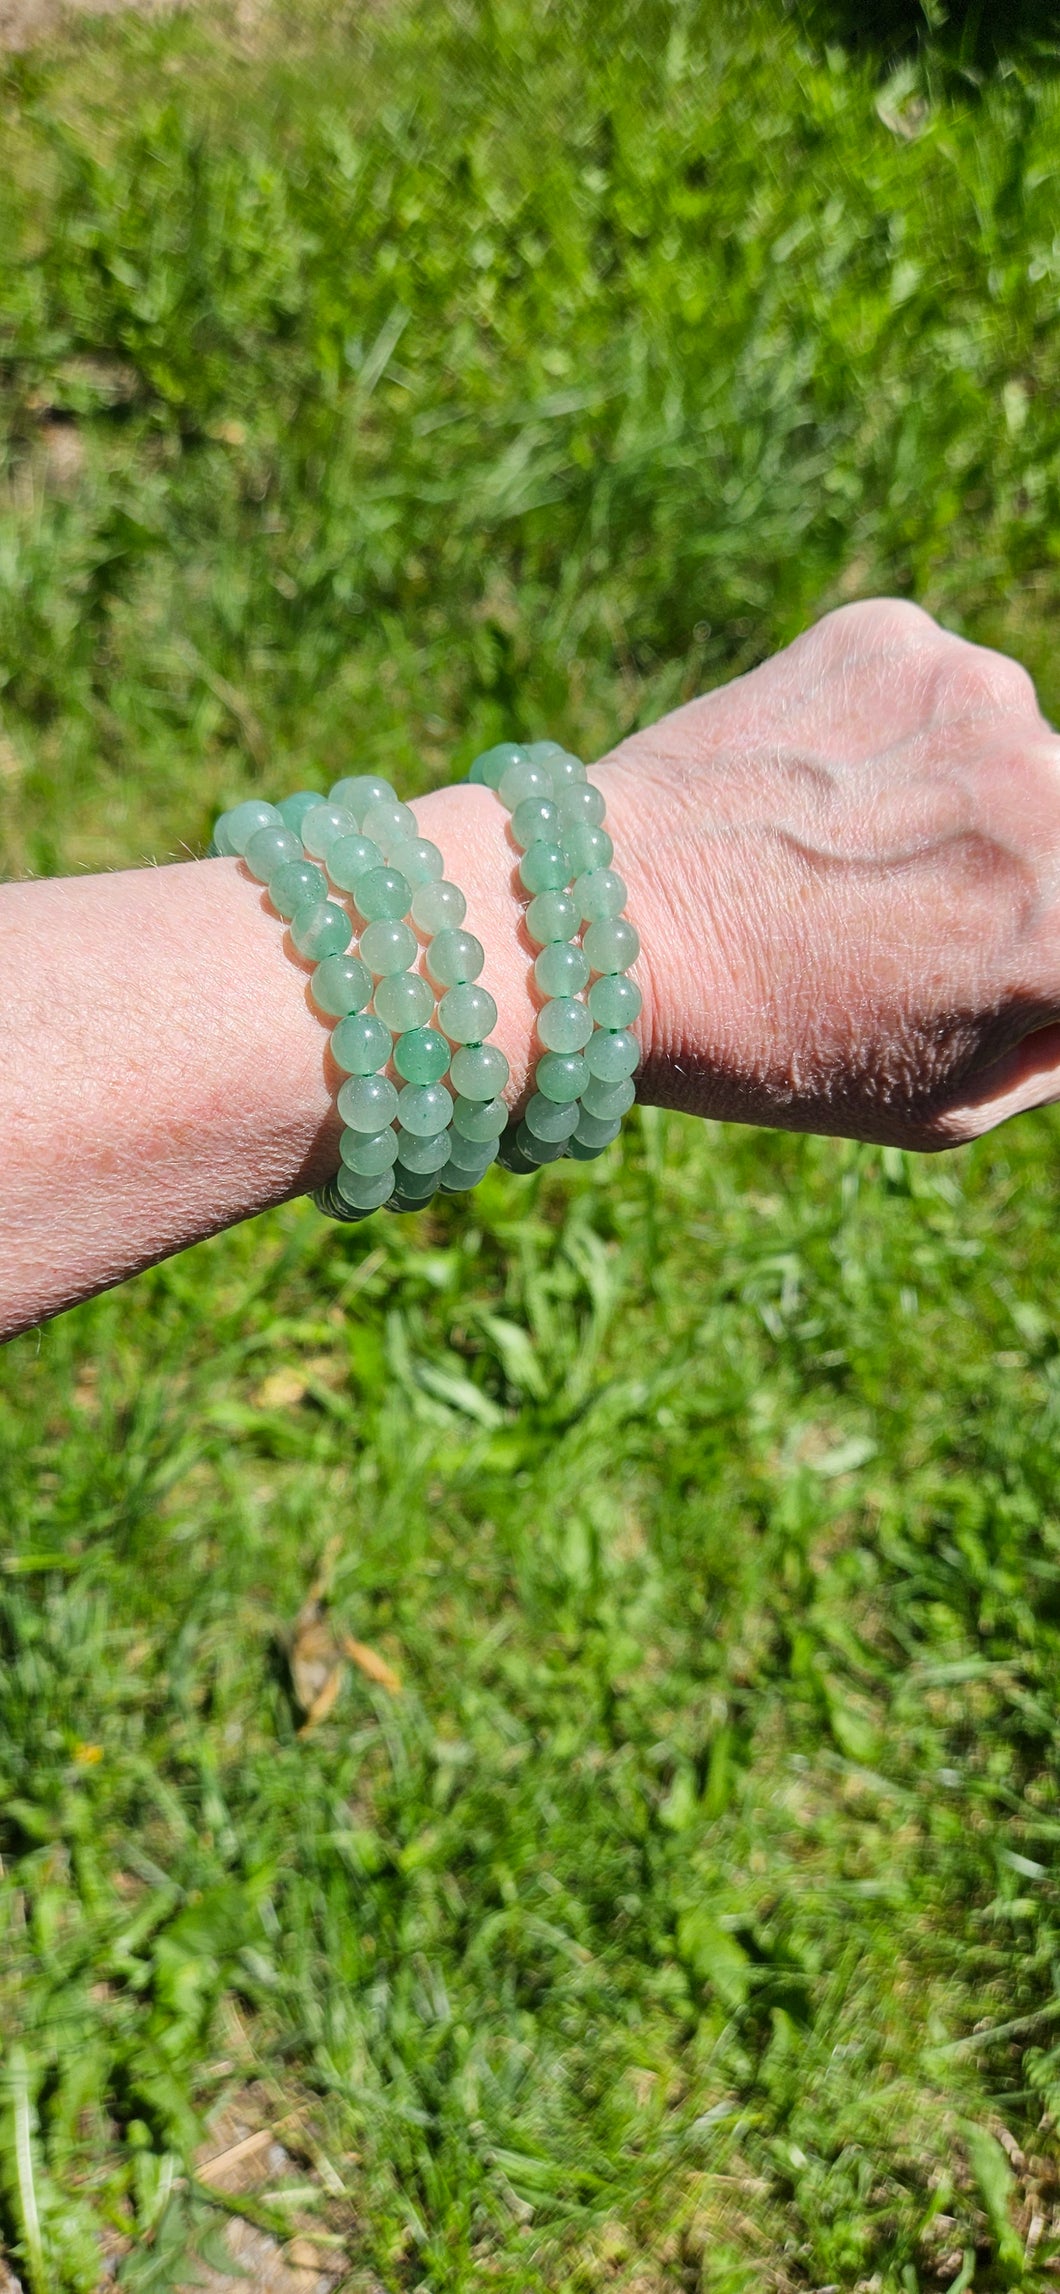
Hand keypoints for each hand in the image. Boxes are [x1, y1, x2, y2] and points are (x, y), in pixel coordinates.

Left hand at [599, 599, 1059, 1147]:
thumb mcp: (945, 1107)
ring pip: (1008, 748)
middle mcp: (1050, 784)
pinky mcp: (890, 636)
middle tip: (904, 914)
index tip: (978, 957)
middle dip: (1021, 869)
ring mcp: (973, 693)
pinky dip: (887, 735)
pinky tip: (808, 796)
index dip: (1037, 950)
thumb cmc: (767, 1044)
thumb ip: (1056, 1046)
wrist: (597, 929)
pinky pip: (928, 690)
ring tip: (843, 856)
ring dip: (961, 794)